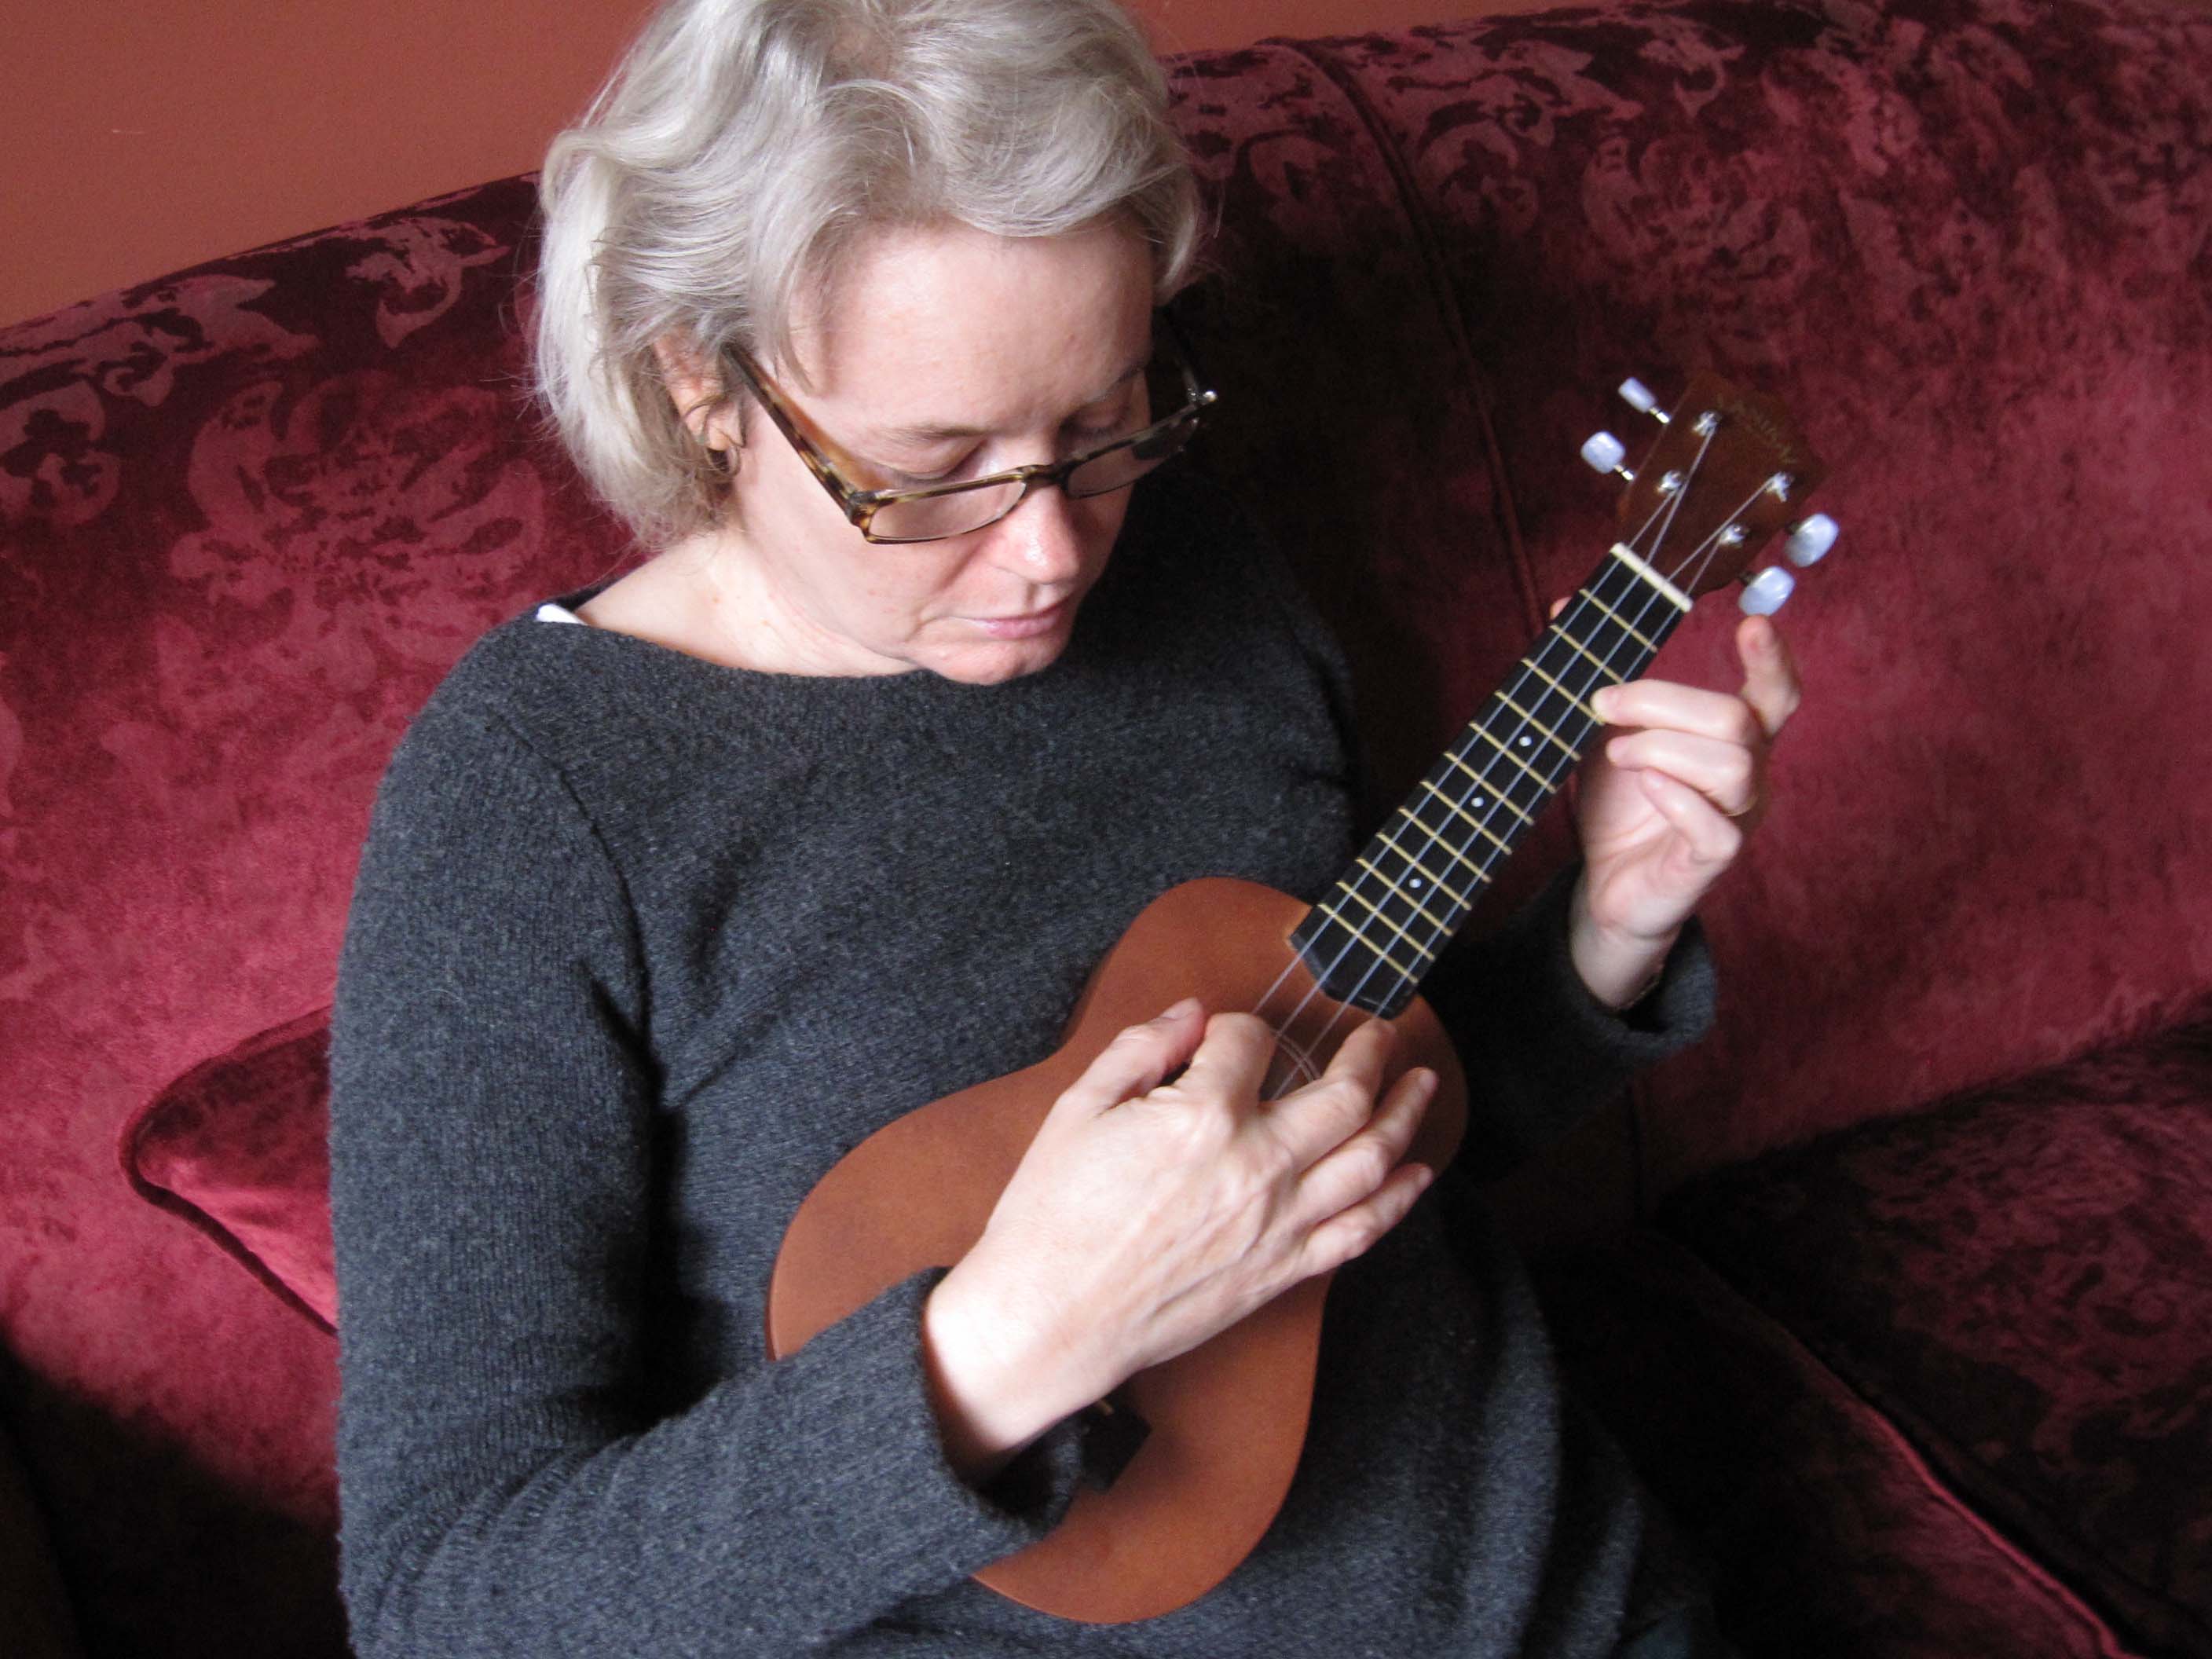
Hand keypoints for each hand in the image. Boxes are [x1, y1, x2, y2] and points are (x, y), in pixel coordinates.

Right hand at [921, 1000, 1435, 1481]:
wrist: (1052, 1317)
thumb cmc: (1054, 1215)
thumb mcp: (1079, 1108)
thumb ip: (1142, 1047)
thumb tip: (1192, 1013)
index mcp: (1204, 1116)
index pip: (1250, 1041)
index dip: (1237, 1026)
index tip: (1225, 1034)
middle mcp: (1258, 1165)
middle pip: (1343, 1094)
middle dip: (1368, 1052)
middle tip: (1380, 1032)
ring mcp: (1279, 1222)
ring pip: (1371, 1157)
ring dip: (1405, 1113)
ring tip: (1421, 1082)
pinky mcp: (1283, 1270)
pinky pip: (1361, 1229)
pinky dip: (1397, 1198)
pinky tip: (1415, 1172)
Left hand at [1565, 611, 1801, 1005]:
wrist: (1604, 884)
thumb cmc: (1619, 806)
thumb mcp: (1603, 733)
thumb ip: (1600, 677)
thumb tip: (1562, 606)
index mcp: (1734, 739)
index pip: (1776, 694)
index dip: (1773, 660)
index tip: (1752, 623)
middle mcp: (1749, 775)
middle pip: (1736, 718)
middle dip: (1663, 702)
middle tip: (1605, 706)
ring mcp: (1738, 819)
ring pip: (1732, 766)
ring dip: (1662, 749)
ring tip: (1619, 756)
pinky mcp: (1713, 861)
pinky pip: (1718, 828)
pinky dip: (1676, 798)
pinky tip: (1645, 787)